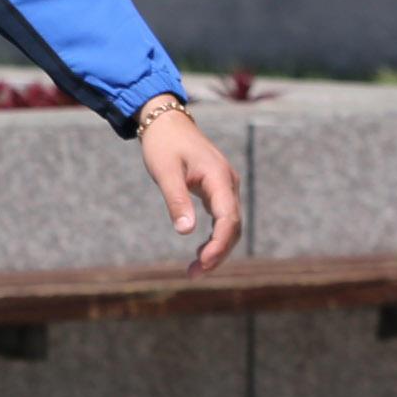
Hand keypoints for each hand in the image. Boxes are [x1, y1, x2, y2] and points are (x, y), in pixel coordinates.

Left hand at [139, 102, 242, 274]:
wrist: (166, 122)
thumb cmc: (163, 145)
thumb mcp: (165, 172)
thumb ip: (176, 200)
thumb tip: (185, 232)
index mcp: (219, 178)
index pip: (228, 218)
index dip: (219, 244)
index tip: (202, 262)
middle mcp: (228, 184)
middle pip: (233, 227)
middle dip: (217, 253)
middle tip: (194, 274)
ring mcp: (225, 187)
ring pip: (230, 225)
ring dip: (216, 249)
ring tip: (194, 270)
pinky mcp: (218, 190)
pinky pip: (223, 219)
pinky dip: (214, 238)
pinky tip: (200, 252)